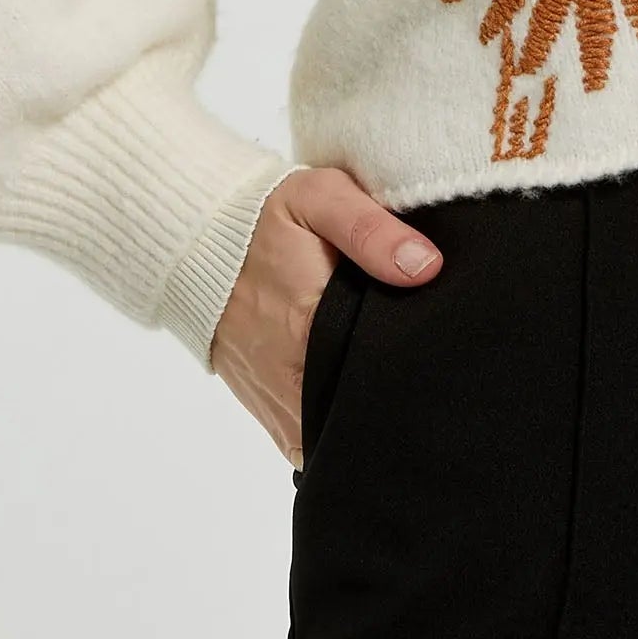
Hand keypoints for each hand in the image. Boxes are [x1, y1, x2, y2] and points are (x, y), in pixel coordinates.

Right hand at [209, 164, 443, 464]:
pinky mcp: (267, 410)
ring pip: (334, 436)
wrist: (195, 244)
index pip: (380, 381)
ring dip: (363, 416)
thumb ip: (371, 230)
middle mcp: (290, 385)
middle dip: (396, 403)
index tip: (441, 362)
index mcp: (309, 333)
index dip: (414, 376)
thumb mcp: (318, 200)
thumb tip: (426, 267)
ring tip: (395, 383)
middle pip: (361, 417)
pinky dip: (334, 425)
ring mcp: (276, 405)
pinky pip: (310, 438)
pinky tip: (357, 394)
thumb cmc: (262, 219)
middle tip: (426, 372)